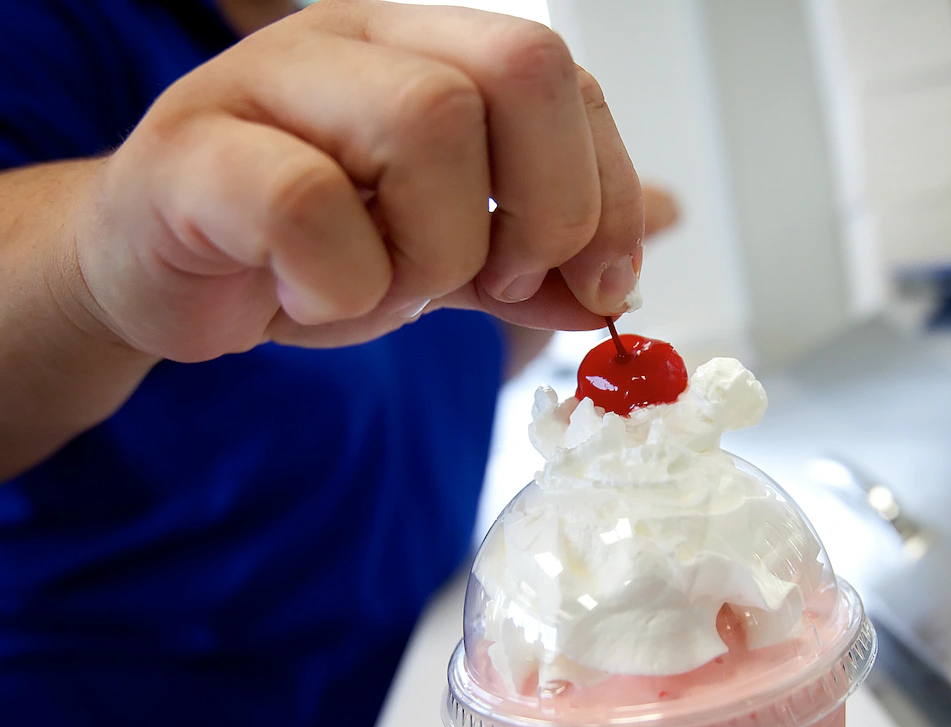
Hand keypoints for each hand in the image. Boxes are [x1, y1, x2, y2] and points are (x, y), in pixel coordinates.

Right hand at [72, 0, 643, 361]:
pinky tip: (312, 298)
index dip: (608, 193)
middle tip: (498, 281)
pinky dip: (340, 285)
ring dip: (434, 254)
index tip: (599, 283)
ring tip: (385, 287)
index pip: (565, 81)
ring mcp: (270, 80)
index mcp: (431, 51)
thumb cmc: (305, 253)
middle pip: (519, 72)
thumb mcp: (447, 258)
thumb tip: (623, 283)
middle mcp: (359, 41)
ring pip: (427, 125)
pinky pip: (306, 205)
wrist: (164, 276)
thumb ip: (533, 265)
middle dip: (545, 211)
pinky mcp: (194, 152)